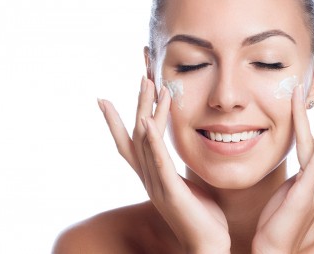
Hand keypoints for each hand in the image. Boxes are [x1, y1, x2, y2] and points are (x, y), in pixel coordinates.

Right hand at [97, 77, 230, 253]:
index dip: (116, 122)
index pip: (130, 143)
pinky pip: (158, 162)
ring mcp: (156, 184)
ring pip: (145, 141)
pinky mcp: (170, 192)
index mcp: (153, 176)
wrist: (208, 245)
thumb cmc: (201, 216)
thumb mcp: (188, 186)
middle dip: (138, 104)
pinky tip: (146, 121)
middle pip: (135, 134)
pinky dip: (150, 141)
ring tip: (147, 84)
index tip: (105, 100)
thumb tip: (183, 153)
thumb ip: (179, 169)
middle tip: (141, 76)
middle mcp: (149, 177)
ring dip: (145, 110)